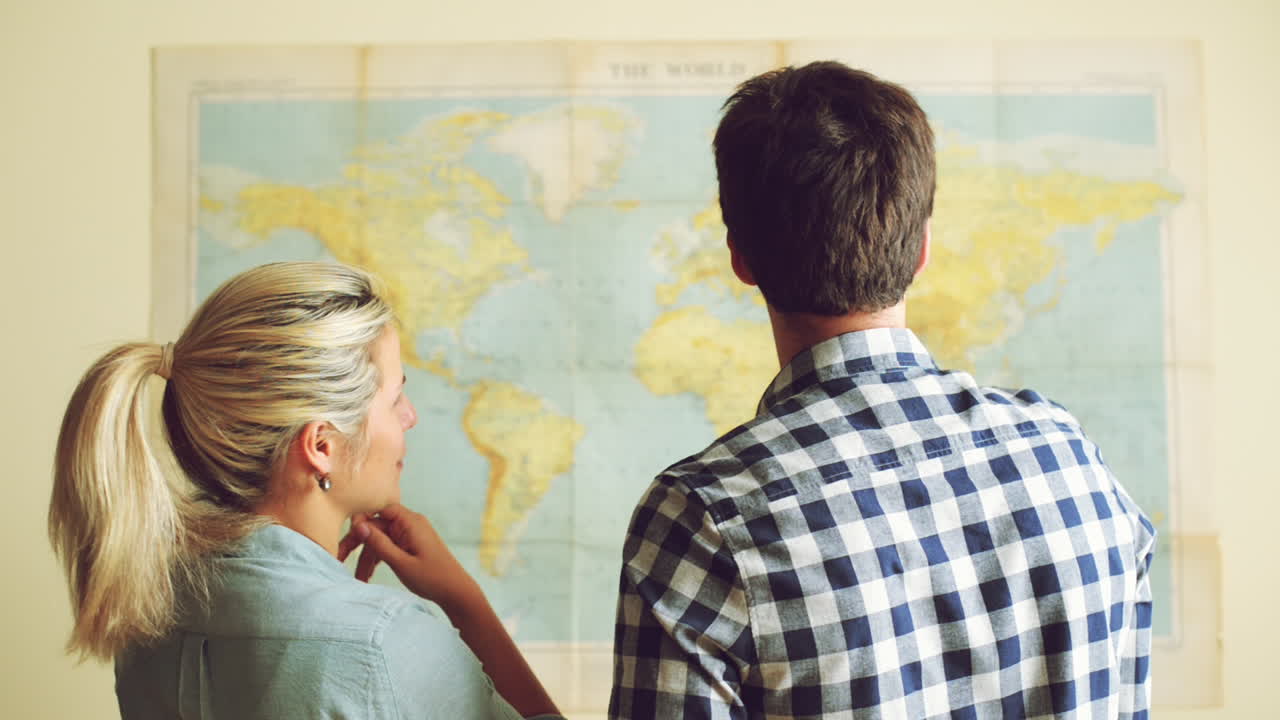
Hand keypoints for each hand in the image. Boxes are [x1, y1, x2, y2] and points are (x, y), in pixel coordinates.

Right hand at [338, 503, 480, 611]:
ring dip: (368, 557)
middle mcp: (411, 523)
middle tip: (340, 559)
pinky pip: (390, 546)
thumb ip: (379, 543)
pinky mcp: (412, 545)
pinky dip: (379, 559)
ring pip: (381, 539)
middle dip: (359, 543)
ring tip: (359, 579)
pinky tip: (368, 575)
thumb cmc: (432, 578)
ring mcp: (411, 534)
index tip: (347, 539)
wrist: (457, 592)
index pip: (379, 511)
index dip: (361, 522)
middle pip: (377, 526)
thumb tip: (358, 524)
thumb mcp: (401, 563)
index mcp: (410, 522)